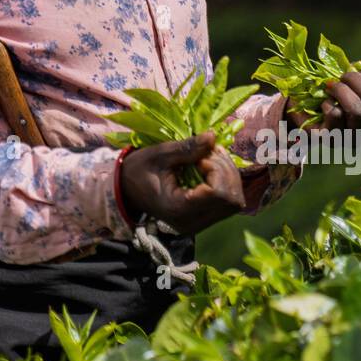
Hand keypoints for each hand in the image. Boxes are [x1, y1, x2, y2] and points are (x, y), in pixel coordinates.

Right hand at [120, 132, 245, 233]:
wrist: (125, 189)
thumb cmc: (139, 170)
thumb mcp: (159, 155)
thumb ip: (187, 148)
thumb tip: (213, 136)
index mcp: (179, 209)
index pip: (219, 194)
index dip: (217, 170)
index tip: (199, 157)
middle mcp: (192, 222)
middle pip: (233, 200)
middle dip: (225, 172)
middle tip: (206, 155)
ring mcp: (199, 224)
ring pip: (235, 202)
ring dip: (227, 176)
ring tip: (208, 159)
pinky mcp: (203, 219)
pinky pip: (227, 202)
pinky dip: (224, 182)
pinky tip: (209, 168)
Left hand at [286, 48, 360, 142]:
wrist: (307, 103)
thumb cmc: (340, 89)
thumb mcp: (360, 73)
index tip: (359, 70)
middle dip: (354, 79)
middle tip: (341, 77)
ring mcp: (356, 138)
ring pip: (359, 112)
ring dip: (341, 91)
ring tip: (331, 86)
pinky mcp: (333, 140)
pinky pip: (336, 117)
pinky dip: (327, 104)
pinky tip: (324, 103)